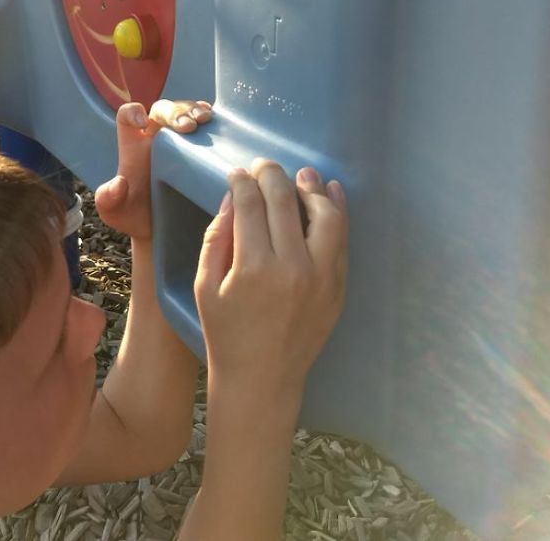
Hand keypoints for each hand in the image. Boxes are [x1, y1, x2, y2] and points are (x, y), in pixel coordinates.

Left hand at [95, 99, 211, 239]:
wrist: (161, 229)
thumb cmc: (134, 216)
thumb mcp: (114, 212)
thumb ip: (107, 198)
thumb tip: (119, 183)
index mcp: (132, 146)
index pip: (127, 115)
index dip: (132, 112)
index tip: (141, 123)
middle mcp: (155, 137)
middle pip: (162, 109)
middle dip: (174, 112)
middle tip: (187, 126)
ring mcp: (180, 141)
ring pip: (186, 111)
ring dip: (194, 111)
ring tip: (203, 120)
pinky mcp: (199, 148)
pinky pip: (205, 126)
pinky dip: (212, 118)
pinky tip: (215, 120)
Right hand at [194, 159, 347, 396]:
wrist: (262, 382)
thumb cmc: (226, 334)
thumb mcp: (205, 286)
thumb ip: (217, 238)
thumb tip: (234, 196)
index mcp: (253, 268)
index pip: (250, 204)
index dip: (243, 181)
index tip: (238, 173)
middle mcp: (292, 267)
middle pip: (285, 201)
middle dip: (272, 175)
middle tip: (263, 166)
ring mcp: (322, 277)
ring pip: (325, 215)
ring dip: (311, 188)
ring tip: (301, 174)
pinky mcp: (339, 287)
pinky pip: (343, 240)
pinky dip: (339, 211)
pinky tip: (330, 193)